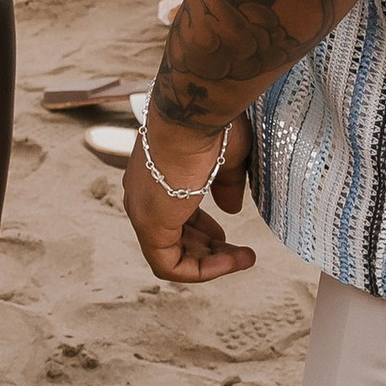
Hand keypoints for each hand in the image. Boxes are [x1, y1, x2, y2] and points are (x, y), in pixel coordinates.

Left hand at [123, 106, 253, 284]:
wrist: (193, 115)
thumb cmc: (210, 124)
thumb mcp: (225, 158)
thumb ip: (226, 186)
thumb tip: (230, 209)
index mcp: (155, 176)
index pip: (173, 213)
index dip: (200, 228)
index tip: (224, 231)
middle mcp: (142, 195)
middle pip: (172, 237)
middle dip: (207, 248)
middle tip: (238, 252)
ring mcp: (142, 211)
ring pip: (171, 255)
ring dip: (210, 262)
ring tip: (243, 258)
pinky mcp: (149, 226)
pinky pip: (171, 265)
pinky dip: (201, 270)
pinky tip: (231, 260)